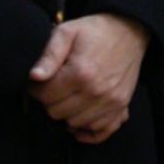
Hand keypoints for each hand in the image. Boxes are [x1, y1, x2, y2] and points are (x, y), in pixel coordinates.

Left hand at [27, 13, 150, 143]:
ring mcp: (111, 101)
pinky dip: (88, 131)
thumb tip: (34, 77)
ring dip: (67, 113)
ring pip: (74, 123)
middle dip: (50, 101)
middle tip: (54, 87)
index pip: (45, 96)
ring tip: (68, 97)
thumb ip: (49, 54)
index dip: (36, 89)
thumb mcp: (67, 32)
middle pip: (56, 113)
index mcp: (80, 73)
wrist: (129, 31)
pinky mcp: (121, 106)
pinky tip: (80, 121)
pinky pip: (100, 132)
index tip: (40, 81)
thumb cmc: (95, 31)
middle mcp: (96, 91)